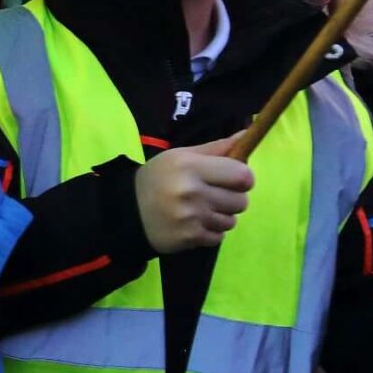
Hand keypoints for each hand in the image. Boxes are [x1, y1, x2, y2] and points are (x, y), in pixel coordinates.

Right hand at [135, 136, 253, 251]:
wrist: (126, 211)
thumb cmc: (158, 179)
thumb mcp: (181, 156)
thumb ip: (216, 148)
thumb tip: (246, 135)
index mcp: (190, 166)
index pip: (242, 176)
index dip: (242, 178)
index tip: (230, 180)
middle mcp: (192, 192)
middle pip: (241, 201)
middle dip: (231, 199)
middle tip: (210, 196)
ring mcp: (191, 217)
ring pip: (231, 221)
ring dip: (220, 217)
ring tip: (199, 211)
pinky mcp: (190, 238)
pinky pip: (219, 237)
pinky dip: (209, 232)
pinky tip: (193, 224)